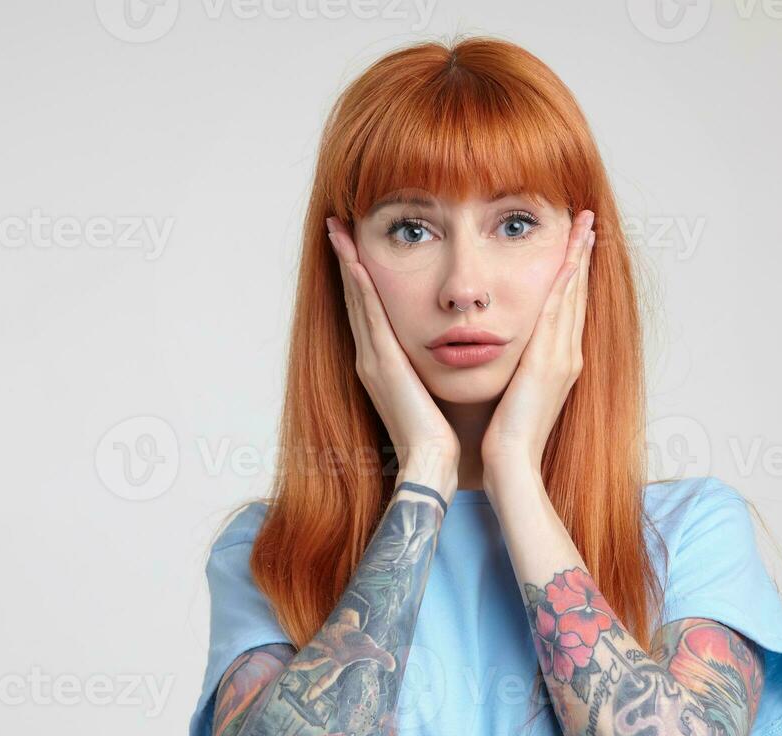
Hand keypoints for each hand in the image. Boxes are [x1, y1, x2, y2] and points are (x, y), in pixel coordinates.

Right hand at [326, 216, 459, 494]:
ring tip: (338, 230)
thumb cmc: (440, 435)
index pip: (369, 312)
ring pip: (356, 301)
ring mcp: (372, 361)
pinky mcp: (381, 364)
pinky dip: (359, 286)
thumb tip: (444, 353)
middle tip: (337, 226)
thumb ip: (428, 371)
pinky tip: (355, 260)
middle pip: (355, 300)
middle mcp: (371, 359)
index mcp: (384, 366)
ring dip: (347, 263)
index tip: (356, 247)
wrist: (432, 463)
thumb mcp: (432, 393)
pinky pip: (368, 316)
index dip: (359, 278)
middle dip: (346, 262)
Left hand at [481, 209, 595, 483]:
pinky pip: (559, 311)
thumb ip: (520, 372)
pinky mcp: (550, 361)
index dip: (574, 276)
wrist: (512, 463)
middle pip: (578, 296)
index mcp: (560, 364)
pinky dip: (565, 282)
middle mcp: (568, 357)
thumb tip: (514, 356)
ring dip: (578, 259)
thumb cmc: (507, 436)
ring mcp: (563, 358)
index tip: (576, 246)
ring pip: (573, 296)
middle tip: (587, 222)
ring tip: (584, 226)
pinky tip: (568, 257)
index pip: (569, 309)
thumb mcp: (517, 396)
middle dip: (583, 257)